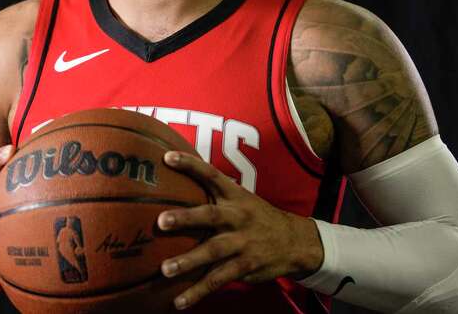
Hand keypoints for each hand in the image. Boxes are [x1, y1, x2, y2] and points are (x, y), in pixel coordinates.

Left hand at [158, 151, 323, 309]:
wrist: (296, 242)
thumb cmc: (258, 218)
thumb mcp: (243, 199)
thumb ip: (215, 194)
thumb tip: (178, 183)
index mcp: (236, 196)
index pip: (212, 175)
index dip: (190, 165)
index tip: (168, 157)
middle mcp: (238, 217)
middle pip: (210, 215)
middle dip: (186, 218)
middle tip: (161, 221)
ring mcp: (242, 243)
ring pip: (213, 252)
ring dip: (188, 261)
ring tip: (165, 270)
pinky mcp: (245, 266)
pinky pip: (219, 280)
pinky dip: (198, 291)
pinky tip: (179, 302)